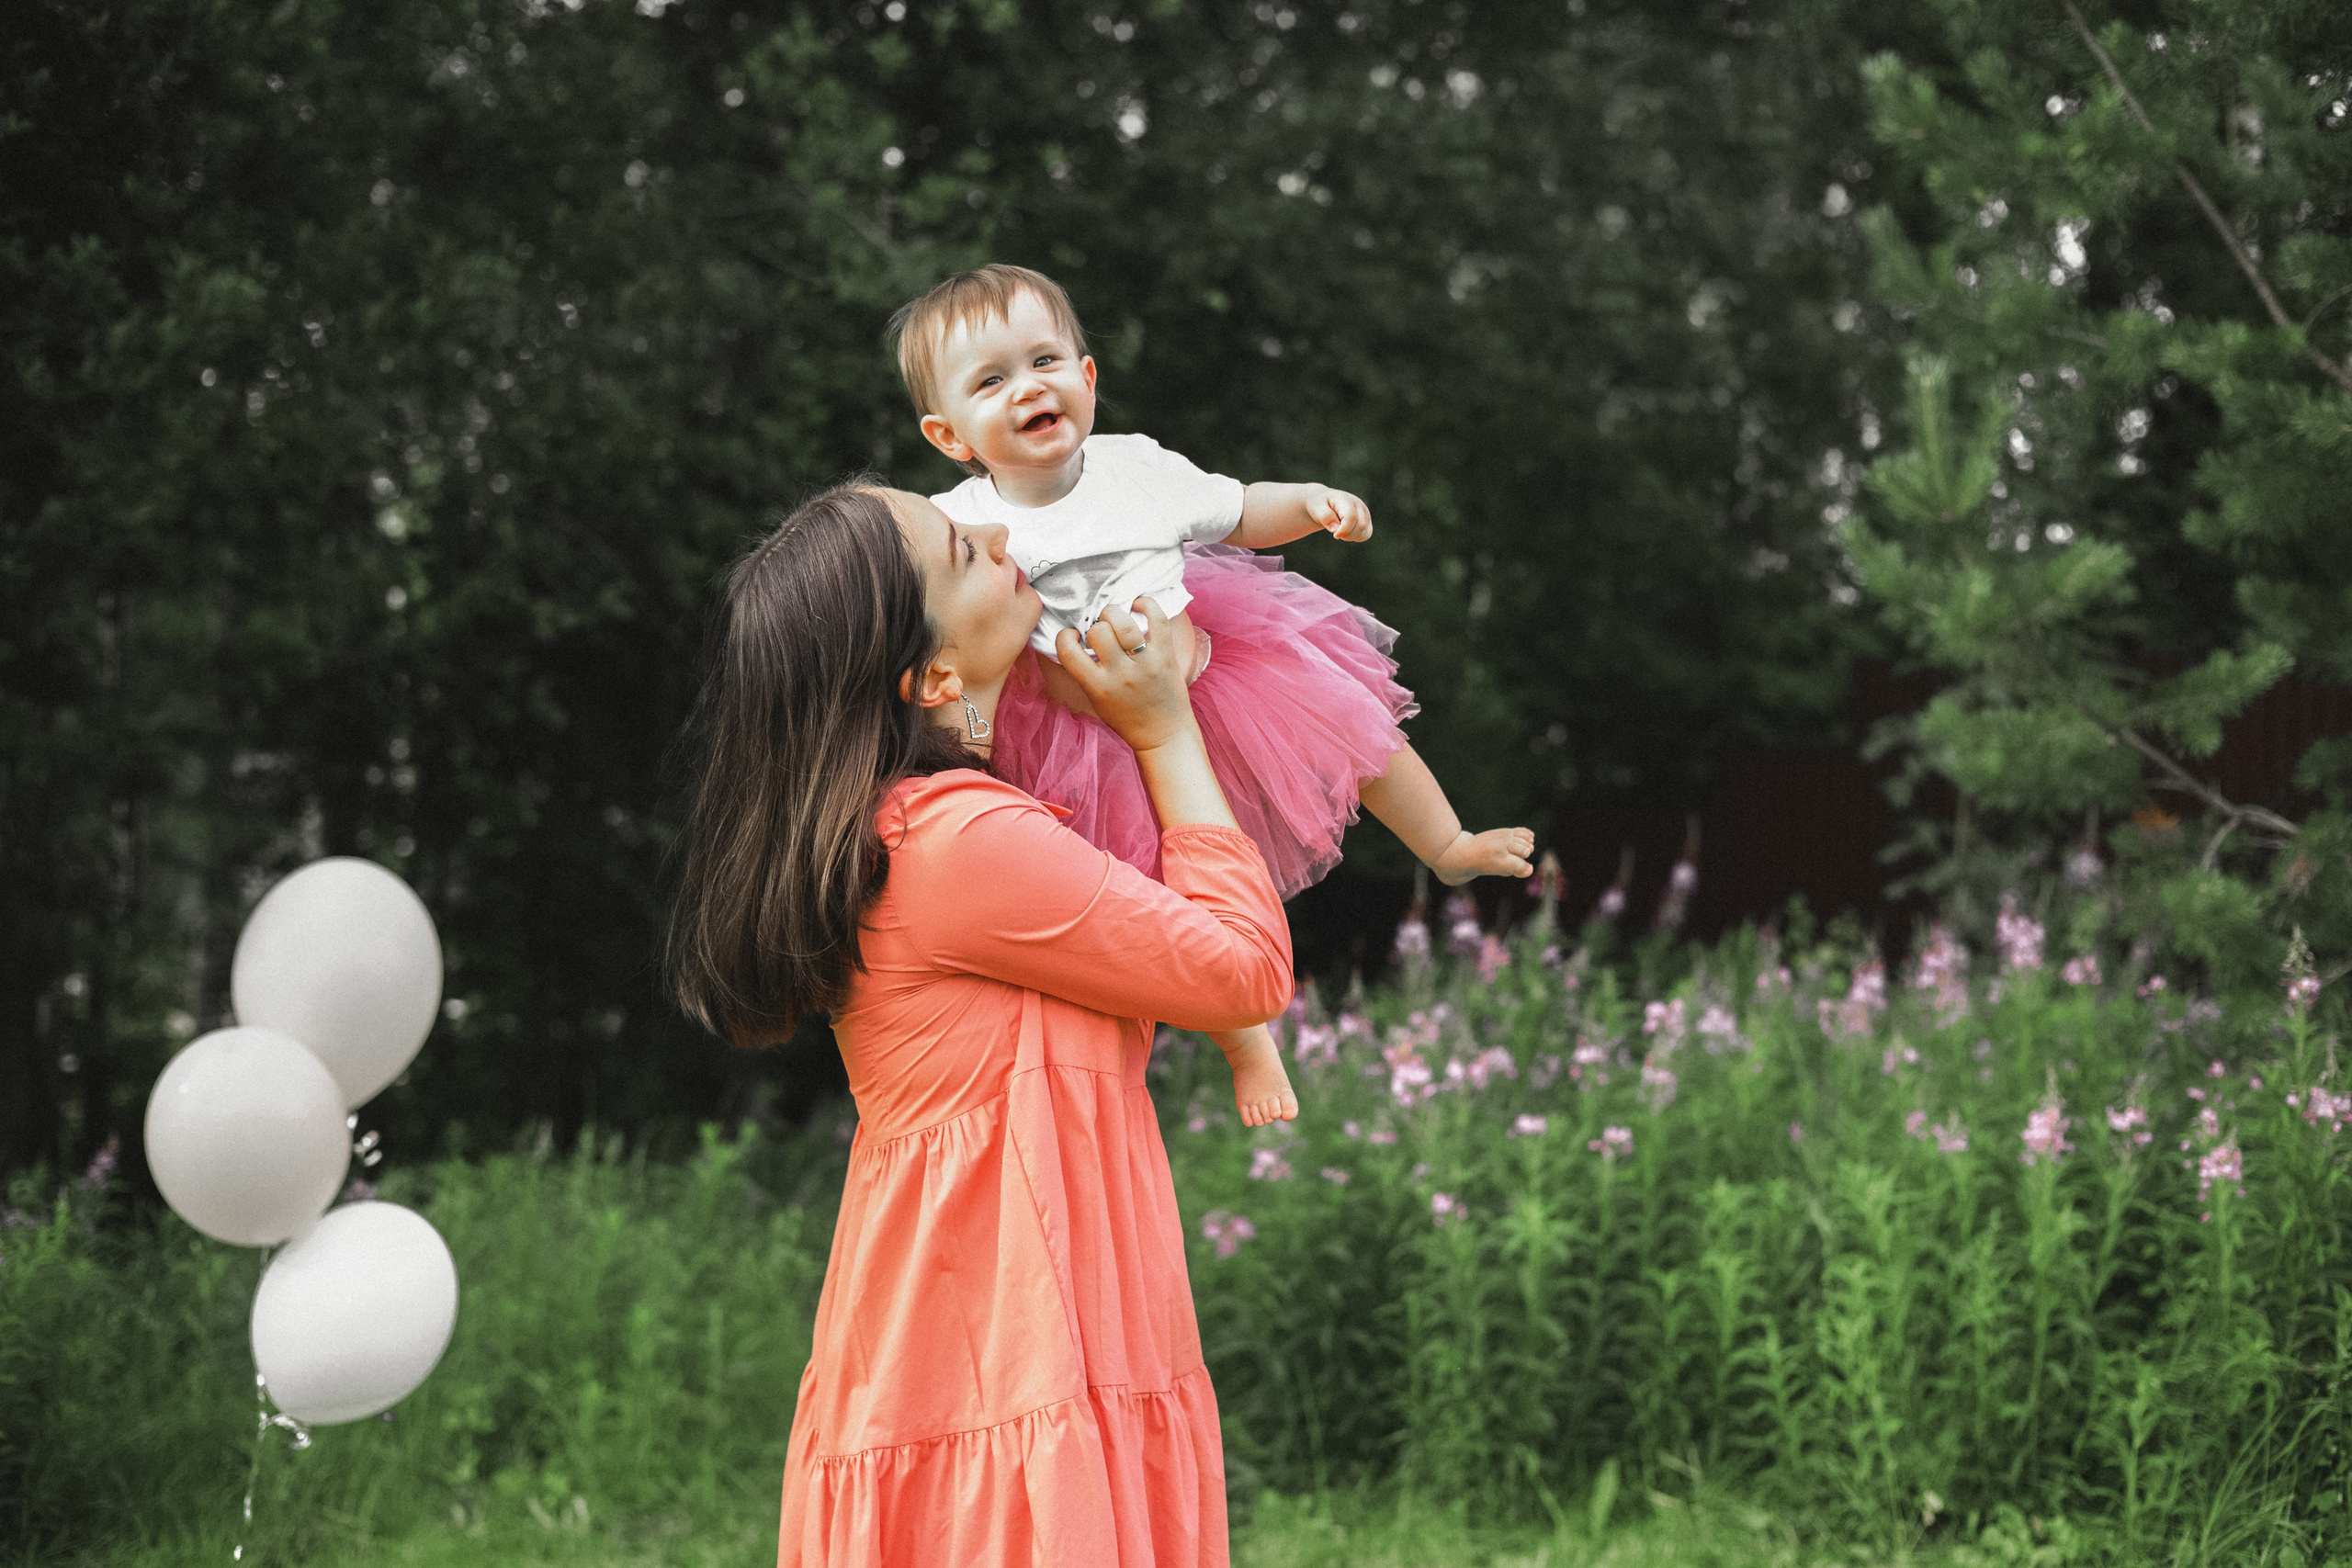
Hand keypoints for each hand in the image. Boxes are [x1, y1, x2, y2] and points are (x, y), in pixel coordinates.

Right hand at [1053, 596, 1196, 753]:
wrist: (1163, 735)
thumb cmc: (1127, 718)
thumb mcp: (1096, 700)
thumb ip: (1086, 673)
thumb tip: (1078, 639)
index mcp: (1098, 687)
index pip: (1068, 651)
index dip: (1065, 637)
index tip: (1073, 636)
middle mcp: (1121, 674)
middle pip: (1098, 631)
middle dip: (1096, 625)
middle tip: (1102, 631)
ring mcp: (1145, 664)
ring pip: (1123, 623)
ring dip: (1115, 614)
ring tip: (1116, 619)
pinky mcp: (1166, 656)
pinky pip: (1157, 620)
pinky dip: (1147, 605)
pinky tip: (1138, 605)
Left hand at [1316, 487, 1373, 542]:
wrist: (1323, 503)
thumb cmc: (1319, 505)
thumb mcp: (1316, 507)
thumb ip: (1325, 516)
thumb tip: (1336, 528)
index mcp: (1345, 499)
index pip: (1351, 517)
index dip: (1344, 530)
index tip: (1334, 534)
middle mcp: (1358, 504)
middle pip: (1360, 525)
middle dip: (1347, 534)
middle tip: (1335, 533)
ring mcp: (1364, 512)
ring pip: (1364, 531)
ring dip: (1351, 537)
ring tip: (1340, 531)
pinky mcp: (1366, 520)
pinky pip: (1366, 534)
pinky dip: (1356, 538)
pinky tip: (1347, 533)